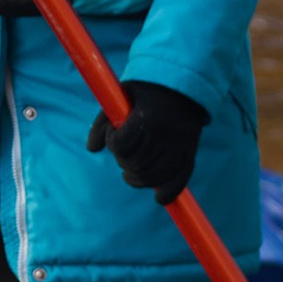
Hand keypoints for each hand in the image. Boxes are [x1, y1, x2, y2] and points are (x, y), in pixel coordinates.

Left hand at [87, 80, 208, 202]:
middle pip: (136, 164)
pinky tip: (158, 198)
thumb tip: (92, 149)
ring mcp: (181, 144)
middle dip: (123, 162)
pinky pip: (180, 179)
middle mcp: (166, 133)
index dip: (113, 143)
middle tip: (122, 155)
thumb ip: (104, 121)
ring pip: (155, 176)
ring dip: (138, 180)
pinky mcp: (191, 151)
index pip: (122, 145)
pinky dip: (168, 193)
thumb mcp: (121, 97)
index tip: (113, 134)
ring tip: (129, 175)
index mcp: (147, 117)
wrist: (182, 83)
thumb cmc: (145, 90)